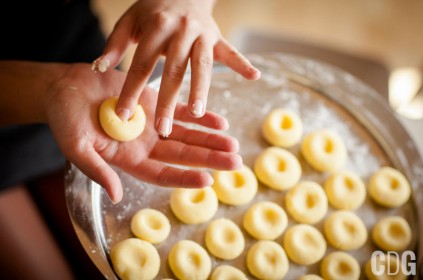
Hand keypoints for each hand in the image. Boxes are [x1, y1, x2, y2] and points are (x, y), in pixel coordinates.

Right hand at [45, 64, 241, 202]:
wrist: (66, 88)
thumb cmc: (65, 119)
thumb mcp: (76, 146)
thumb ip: (97, 170)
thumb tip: (116, 196)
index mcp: (129, 160)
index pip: (162, 174)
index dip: (184, 178)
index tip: (208, 180)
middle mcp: (146, 145)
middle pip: (183, 155)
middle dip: (209, 158)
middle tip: (236, 162)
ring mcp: (152, 124)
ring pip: (188, 134)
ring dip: (211, 139)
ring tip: (233, 143)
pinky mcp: (155, 103)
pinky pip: (181, 111)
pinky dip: (200, 116)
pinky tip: (220, 121)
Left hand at [94, 0, 260, 135]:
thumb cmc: (152, 10)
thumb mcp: (129, 21)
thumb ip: (115, 44)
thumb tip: (100, 68)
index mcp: (156, 27)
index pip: (142, 64)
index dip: (132, 90)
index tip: (123, 115)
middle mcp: (181, 31)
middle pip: (174, 70)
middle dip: (168, 101)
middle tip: (162, 129)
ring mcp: (202, 34)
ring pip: (202, 66)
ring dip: (202, 89)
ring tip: (198, 114)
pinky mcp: (218, 37)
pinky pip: (231, 52)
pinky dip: (243, 64)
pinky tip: (254, 77)